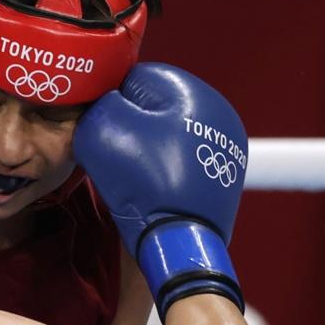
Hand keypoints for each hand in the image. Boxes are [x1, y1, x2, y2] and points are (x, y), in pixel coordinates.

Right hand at [74, 63, 246, 316]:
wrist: (179, 245)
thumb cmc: (144, 184)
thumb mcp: (102, 132)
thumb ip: (99, 103)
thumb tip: (106, 103)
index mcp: (193, 90)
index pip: (134, 78)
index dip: (110, 104)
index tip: (101, 131)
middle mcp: (218, 111)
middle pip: (153, 107)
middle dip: (131, 126)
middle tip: (116, 155)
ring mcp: (225, 145)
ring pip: (167, 134)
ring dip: (147, 149)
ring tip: (134, 176)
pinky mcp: (223, 174)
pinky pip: (182, 159)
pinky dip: (166, 169)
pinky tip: (154, 188)